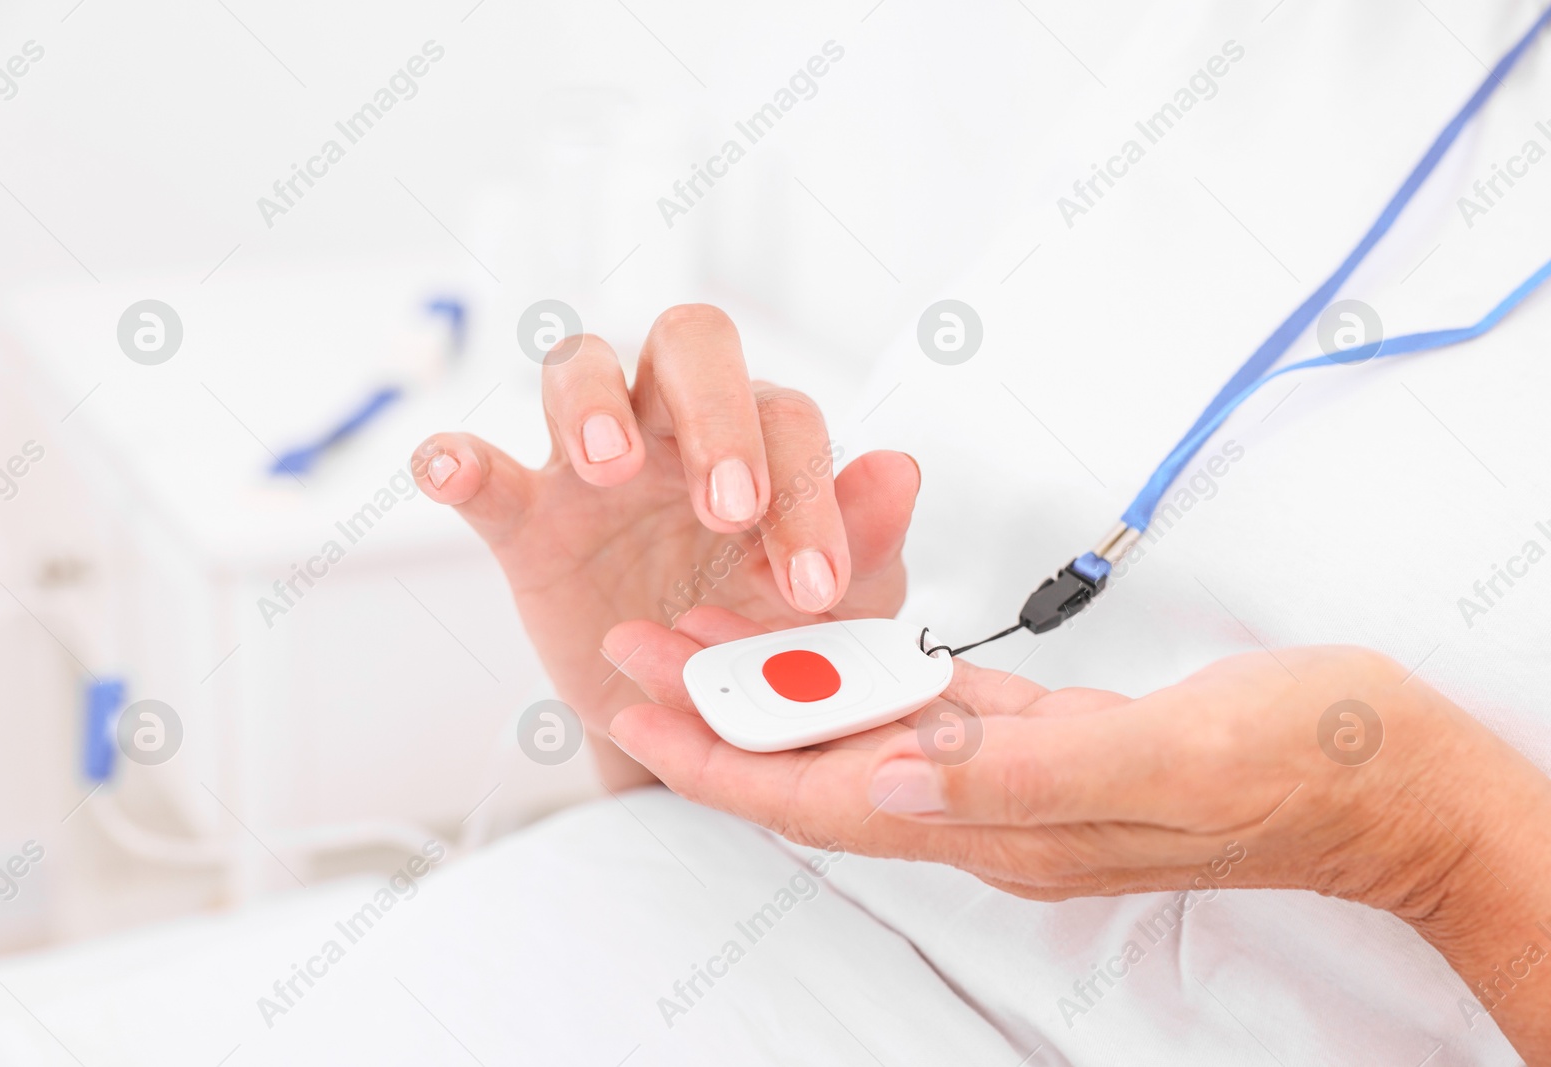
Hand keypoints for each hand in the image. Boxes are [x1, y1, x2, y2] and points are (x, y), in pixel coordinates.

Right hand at [411, 305, 919, 785]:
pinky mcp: (526, 522)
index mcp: (764, 436)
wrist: (697, 714)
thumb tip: (900, 467)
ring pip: (578, 369)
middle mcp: (677, 426)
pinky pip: (483, 472)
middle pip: (687, 343)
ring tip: (605, 469)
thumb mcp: (837, 606)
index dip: (805, 492)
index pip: (787, 421)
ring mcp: (592, 466)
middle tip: (726, 509)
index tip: (813, 589)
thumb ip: (867, 541)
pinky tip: (450, 469)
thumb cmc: (774, 632)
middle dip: (711, 412)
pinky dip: (458, 461)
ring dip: (592, 406)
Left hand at [605, 608, 1550, 1056]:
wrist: (1389, 772)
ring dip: (780, 688)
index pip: (820, 797)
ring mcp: (1017, 774)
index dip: (720, 756)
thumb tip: (891, 777)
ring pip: (862, 732)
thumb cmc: (1298, 765)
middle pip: (817, 765)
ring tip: (700, 631)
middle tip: (631, 649)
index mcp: (1005, 824)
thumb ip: (1028, 772)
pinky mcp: (1049, 735)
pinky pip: (927, 704)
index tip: (632, 707)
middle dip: (717, 714)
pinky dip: (865, 671)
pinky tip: (828, 637)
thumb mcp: (1170, 760)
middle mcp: (990, 810)